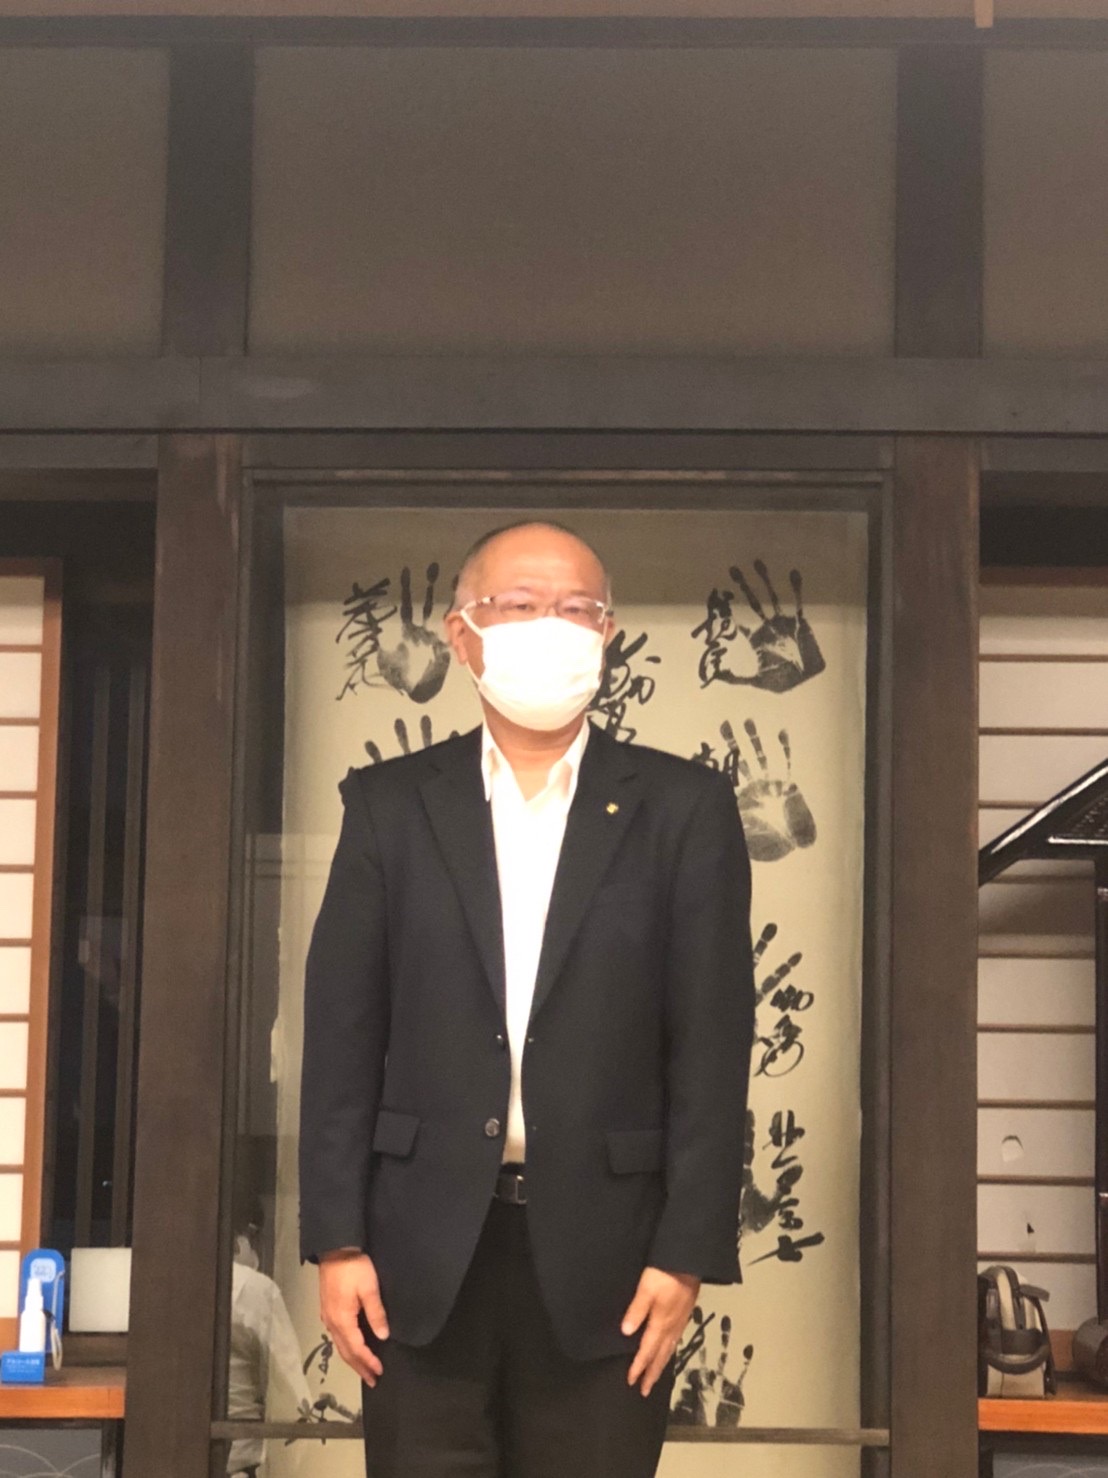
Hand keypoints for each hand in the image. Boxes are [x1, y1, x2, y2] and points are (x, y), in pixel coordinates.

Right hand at [318, 1249, 389, 1386]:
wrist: (335, 1248)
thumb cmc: (354, 1267)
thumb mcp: (369, 1288)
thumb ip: (376, 1313)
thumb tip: (383, 1336)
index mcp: (342, 1320)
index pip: (356, 1349)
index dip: (368, 1362)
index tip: (379, 1372)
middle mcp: (331, 1322)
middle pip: (345, 1352)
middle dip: (359, 1367)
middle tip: (372, 1380)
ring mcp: (327, 1316)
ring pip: (340, 1345)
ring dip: (352, 1359)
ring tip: (364, 1369)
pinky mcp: (327, 1309)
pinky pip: (337, 1336)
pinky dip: (347, 1347)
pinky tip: (353, 1347)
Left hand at [621, 1266, 699, 1396]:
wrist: (690, 1260)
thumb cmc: (665, 1273)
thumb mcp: (646, 1289)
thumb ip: (637, 1310)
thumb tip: (626, 1333)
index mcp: (661, 1322)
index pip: (648, 1350)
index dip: (639, 1366)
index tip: (632, 1382)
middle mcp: (672, 1326)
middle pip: (661, 1355)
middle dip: (652, 1373)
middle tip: (645, 1390)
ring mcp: (680, 1320)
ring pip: (670, 1349)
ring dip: (661, 1364)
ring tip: (655, 1376)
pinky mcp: (686, 1312)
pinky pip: (676, 1339)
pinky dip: (670, 1350)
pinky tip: (669, 1349)